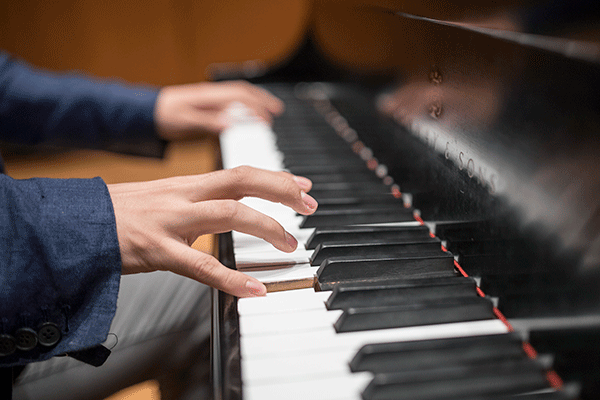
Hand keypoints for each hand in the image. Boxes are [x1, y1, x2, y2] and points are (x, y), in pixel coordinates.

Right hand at [107, 166, 316, 296]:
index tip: (302, 186)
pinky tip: (253, 290)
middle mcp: (183, 196)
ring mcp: (171, 221)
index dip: (275, 177)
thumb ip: (197, 201)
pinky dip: (231, 278)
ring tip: (289, 245)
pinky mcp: (156, 250)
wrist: (75, 224)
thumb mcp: (164, 198)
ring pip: (228, 214)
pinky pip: (200, 264)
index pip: (240, 172)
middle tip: (310, 205)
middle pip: (242, 180)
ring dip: (266, 227)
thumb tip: (228, 207)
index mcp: (187, 184)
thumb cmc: (121, 213)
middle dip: (281, 190)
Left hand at [153, 80, 284, 139]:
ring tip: (268, 114)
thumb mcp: (185, 121)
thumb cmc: (163, 115)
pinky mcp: (207, 107)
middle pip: (244, 92)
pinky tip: (247, 118)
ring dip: (255, 103)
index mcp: (210, 96)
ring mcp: (210, 100)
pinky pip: (230, 104)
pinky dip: (243, 109)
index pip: (241, 96)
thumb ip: (208, 122)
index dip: (258, 106)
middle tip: (278, 112)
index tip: (269, 119)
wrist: (146, 111)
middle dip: (263, 100)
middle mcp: (213, 95)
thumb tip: (231, 123)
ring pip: (238, 97)